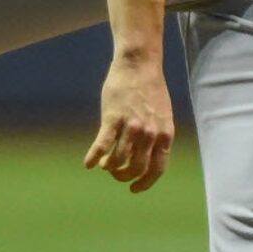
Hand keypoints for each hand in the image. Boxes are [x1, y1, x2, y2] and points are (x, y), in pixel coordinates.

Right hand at [83, 55, 173, 192]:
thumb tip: (146, 157)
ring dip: (110, 167)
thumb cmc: (150, 88)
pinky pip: (102, 145)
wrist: (140, 63)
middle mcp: (150, 133)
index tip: (133, 189)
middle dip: (123, 176)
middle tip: (115, 172)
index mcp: (165, 134)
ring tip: (104, 164)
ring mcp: (131, 126)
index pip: (157, 169)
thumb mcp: (162, 115)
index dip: (144, 183)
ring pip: (118, 161)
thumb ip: (157, 135)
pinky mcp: (113, 118)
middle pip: (136, 169)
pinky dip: (94, 157)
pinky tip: (87, 164)